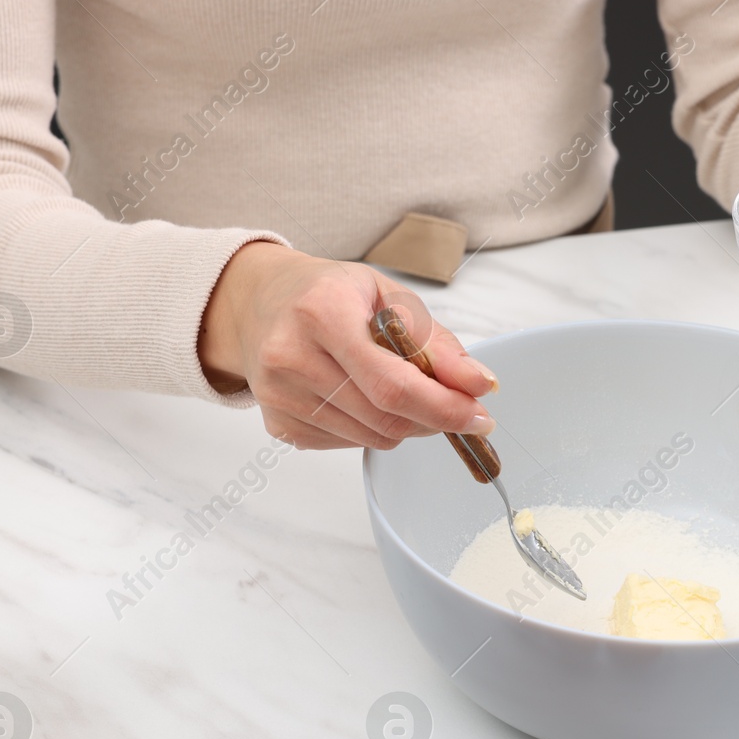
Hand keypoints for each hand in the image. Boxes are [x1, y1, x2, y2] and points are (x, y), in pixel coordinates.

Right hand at [198, 242, 496, 449]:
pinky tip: (358, 394)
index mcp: (322, 312)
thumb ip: (437, 343)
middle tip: (458, 408)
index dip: (444, 407)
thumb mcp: (388, 297)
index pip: (393, 384)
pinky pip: (349, 444)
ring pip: (373, 437)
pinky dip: (371, 427)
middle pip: (385, 418)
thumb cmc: (329, 294)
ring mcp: (280, 397)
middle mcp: (291, 356)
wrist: (258, 303)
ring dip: (404, 423)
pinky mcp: (279, 425)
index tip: (479, 415)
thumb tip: (479, 385)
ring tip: (396, 386)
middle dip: (434, 419)